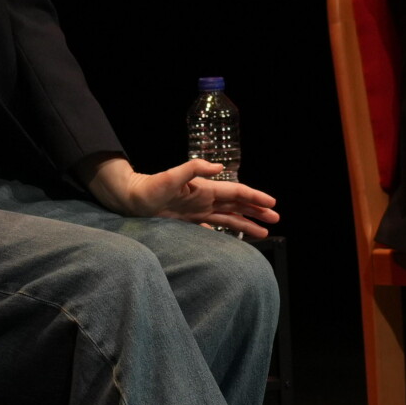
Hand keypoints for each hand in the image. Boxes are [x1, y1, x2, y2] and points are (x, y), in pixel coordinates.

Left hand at [81, 156, 279, 238]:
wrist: (130, 198)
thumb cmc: (148, 189)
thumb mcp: (170, 177)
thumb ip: (192, 169)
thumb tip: (217, 167)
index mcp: (204, 189)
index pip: (236, 193)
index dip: (255, 197)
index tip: (272, 203)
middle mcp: (204, 199)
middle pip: (237, 205)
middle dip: (256, 211)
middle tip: (275, 218)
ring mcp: (197, 210)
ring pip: (229, 216)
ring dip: (246, 222)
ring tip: (263, 231)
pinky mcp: (188, 220)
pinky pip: (214, 225)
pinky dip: (227, 230)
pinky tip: (233, 237)